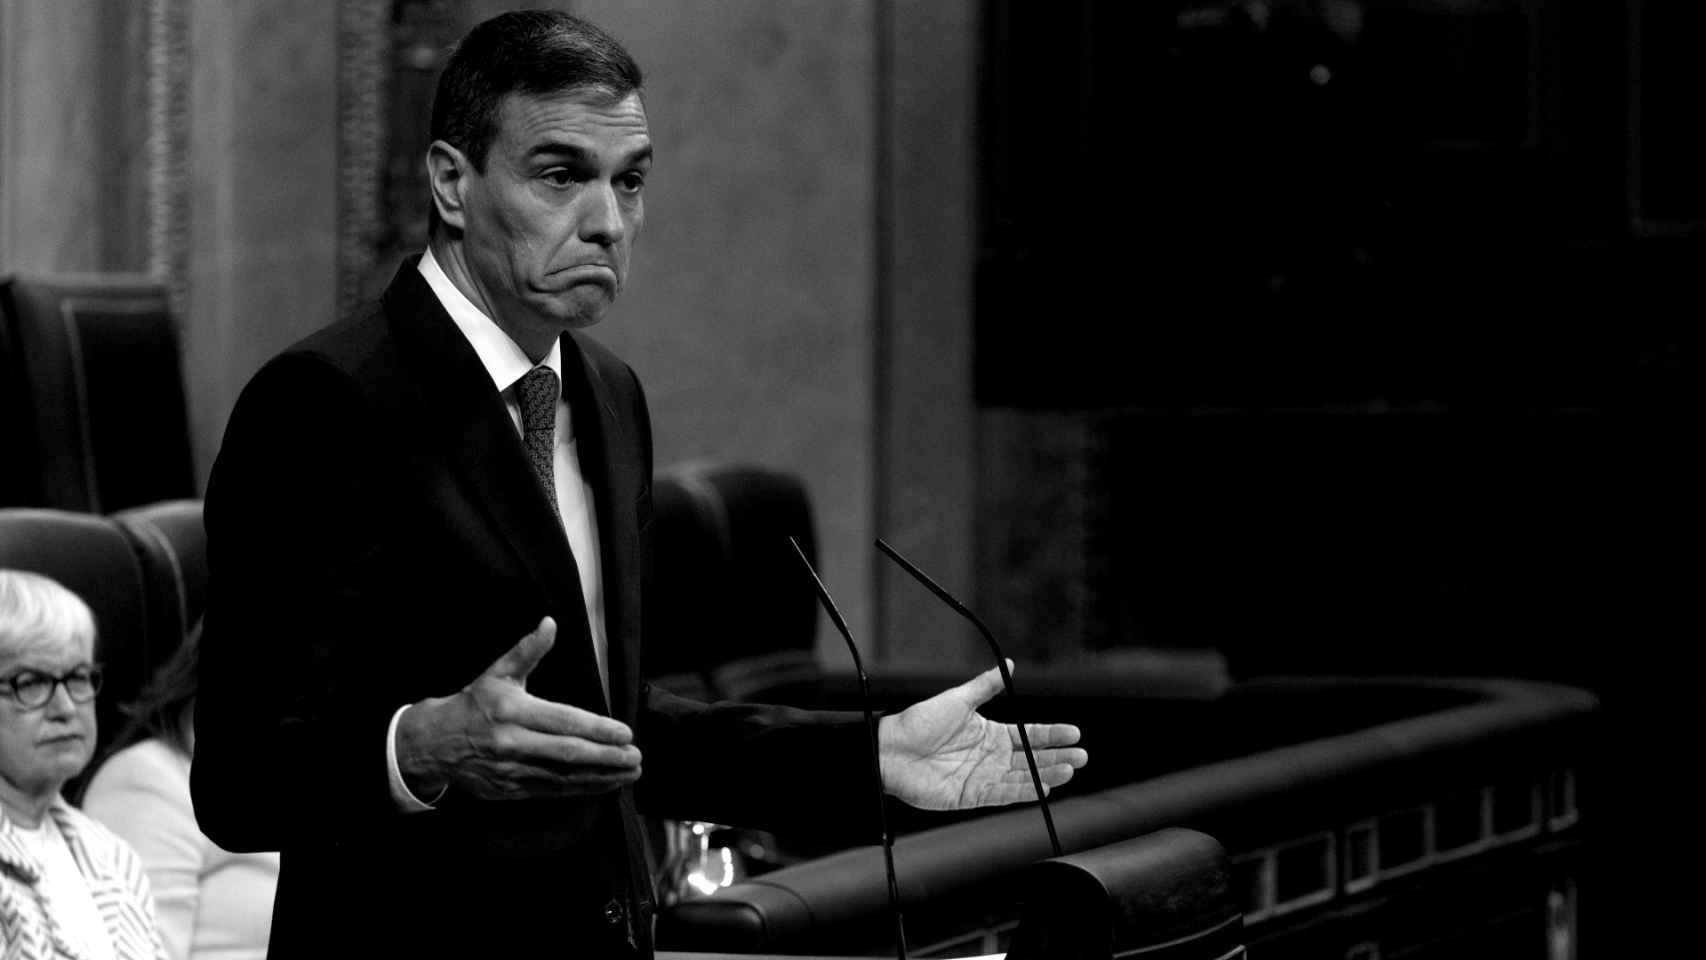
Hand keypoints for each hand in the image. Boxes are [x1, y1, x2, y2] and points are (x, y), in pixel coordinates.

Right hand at [397, 616, 641, 801]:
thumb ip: (527, 651)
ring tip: (629, 772)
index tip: (625, 732)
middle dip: (606, 757)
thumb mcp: (498, 673)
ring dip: (601, 777)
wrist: (435, 744)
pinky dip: (581, 789)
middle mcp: (513, 743)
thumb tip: (550, 624)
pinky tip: (604, 784)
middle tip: (635, 755)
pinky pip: (552, 791)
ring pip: (564, 778)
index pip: (564, 721)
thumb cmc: (475, 704)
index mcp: (513, 712)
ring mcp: (511, 771)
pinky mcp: (510, 790)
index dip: (597, 729)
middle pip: (568, 754)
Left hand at [877, 660, 1085, 810]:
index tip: (1074, 732)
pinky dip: (1024, 791)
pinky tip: (1044, 788)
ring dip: (1048, 773)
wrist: (890, 750)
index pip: (1029, 735)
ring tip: (1070, 769)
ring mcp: (983, 777)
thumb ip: (985, 686)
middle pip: (1032, 758)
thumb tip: (1009, 665)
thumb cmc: (918, 722)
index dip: (1051, 734)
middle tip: (1082, 755)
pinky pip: (1004, 794)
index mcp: (990, 734)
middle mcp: (990, 756)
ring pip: (1023, 777)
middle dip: (1058, 756)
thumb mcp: (958, 699)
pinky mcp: (972, 795)